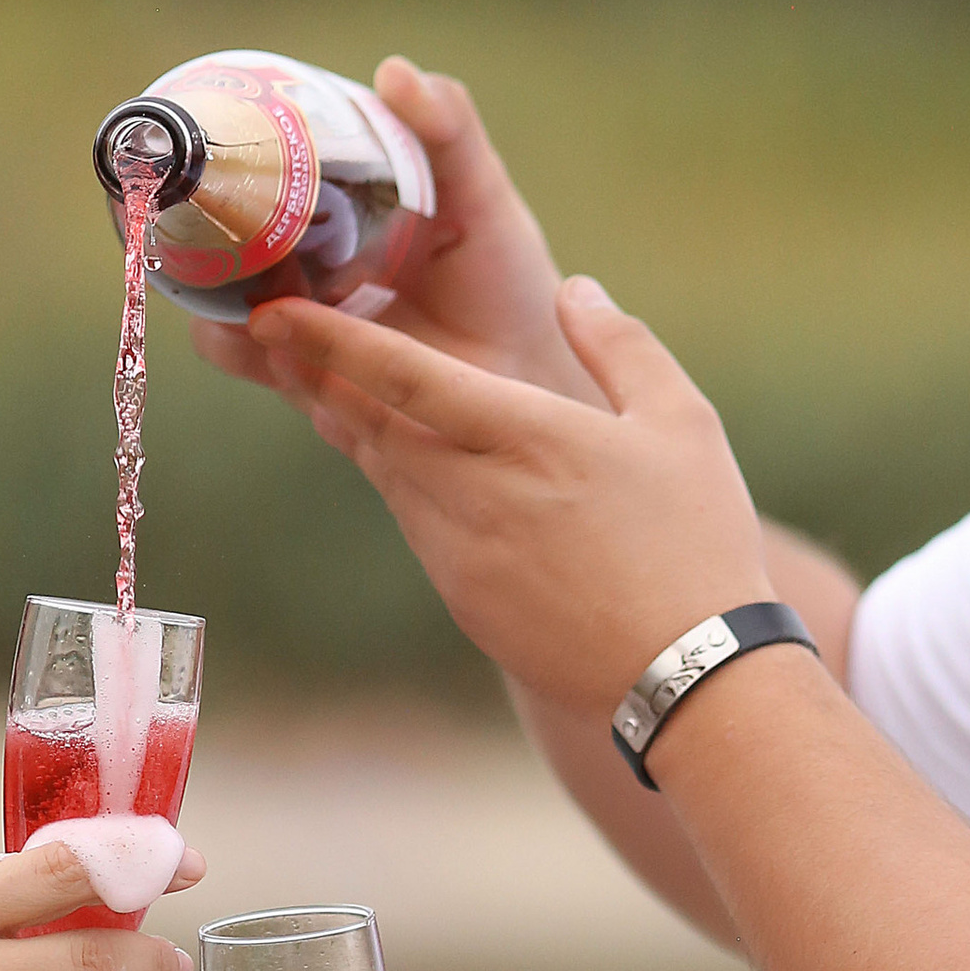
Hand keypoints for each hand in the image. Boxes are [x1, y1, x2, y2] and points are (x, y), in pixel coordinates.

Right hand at [192, 60, 596, 406]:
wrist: (530, 372)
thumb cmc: (506, 277)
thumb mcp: (479, 192)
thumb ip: (446, 130)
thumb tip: (392, 71)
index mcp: (329, 222)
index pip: (251, 194)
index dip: (217, 176)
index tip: (203, 149)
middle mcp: (303, 280)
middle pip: (216, 265)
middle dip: (194, 252)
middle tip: (201, 230)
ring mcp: (306, 338)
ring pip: (230, 329)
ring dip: (222, 315)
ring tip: (248, 300)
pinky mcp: (321, 395)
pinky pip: (273, 377)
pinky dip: (265, 362)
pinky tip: (278, 344)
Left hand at [244, 275, 770, 714]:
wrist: (688, 680)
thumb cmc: (697, 546)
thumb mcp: (683, 424)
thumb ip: (621, 346)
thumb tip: (576, 290)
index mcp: (526, 438)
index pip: (403, 376)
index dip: (330, 340)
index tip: (273, 312)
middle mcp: (474, 494)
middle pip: (370, 422)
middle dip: (319, 373)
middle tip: (275, 331)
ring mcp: (459, 552)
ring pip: (386, 472)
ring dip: (357, 424)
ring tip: (326, 379)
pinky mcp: (460, 597)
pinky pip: (414, 520)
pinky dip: (399, 479)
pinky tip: (404, 458)